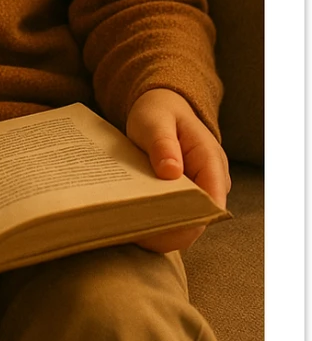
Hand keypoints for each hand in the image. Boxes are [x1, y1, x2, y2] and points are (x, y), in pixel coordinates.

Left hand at [125, 88, 231, 253]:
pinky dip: (156, 222)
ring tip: (129, 225)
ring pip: (186, 225)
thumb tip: (171, 171)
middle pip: (198, 222)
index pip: (211, 205)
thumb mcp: (155, 121)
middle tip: (132, 228)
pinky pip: (176, 218)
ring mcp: (201, 192)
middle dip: (168, 230)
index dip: (188, 223)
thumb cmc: (159, 113)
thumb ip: (162, 144)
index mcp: (211, 162)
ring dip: (160, 229)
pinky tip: (133, 220)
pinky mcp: (186, 198)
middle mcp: (212, 183)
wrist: (162, 110)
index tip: (155, 226)